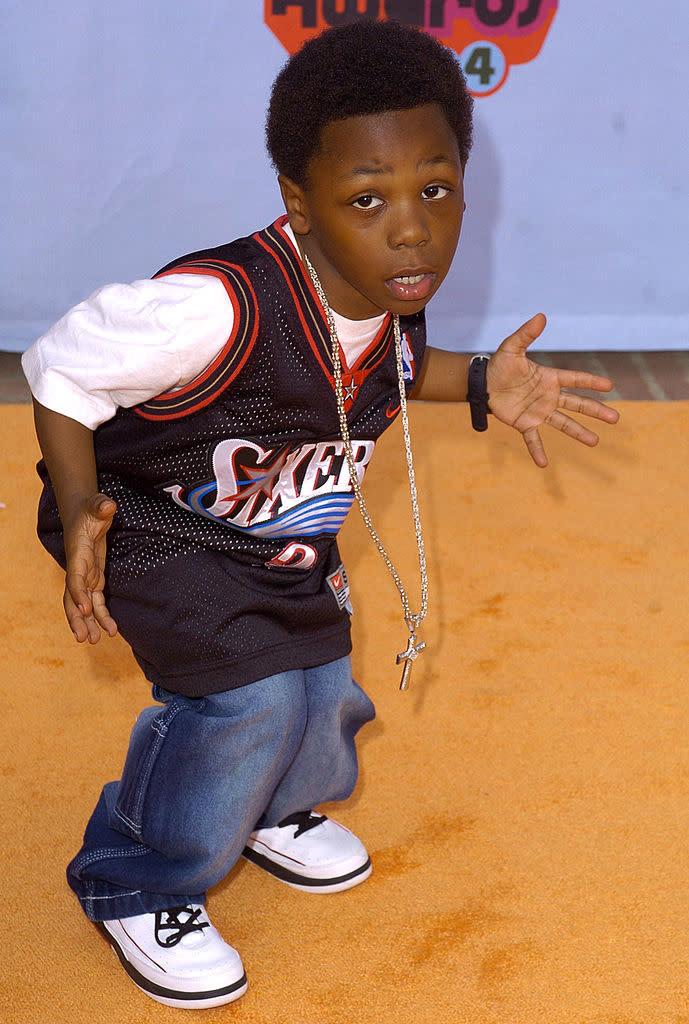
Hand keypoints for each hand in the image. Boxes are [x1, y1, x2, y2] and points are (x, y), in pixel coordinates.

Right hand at [63, 493, 117, 642]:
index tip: (86, 608)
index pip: (75, 577)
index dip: (78, 592)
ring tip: (96, 641)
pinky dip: (101, 615)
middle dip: (77, 618)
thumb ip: (101, 505)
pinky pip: (96, 601)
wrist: (85, 513)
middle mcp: (78, 568)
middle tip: (84, 638)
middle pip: (72, 598)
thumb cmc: (91, 509)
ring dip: (88, 623)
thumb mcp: (97, 505)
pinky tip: (110, 630)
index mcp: (77, 554)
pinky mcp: (94, 578)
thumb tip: (108, 505)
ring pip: (82, 604)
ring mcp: (85, 575)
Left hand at [486, 314, 619, 466]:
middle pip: (577, 404)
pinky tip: (544, 464)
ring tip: (595, 441)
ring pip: (563, 423)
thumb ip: (526, 334)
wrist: (483, 384)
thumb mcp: (512, 348)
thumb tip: (541, 316)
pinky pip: (533, 439)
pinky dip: (537, 451)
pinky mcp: (525, 424)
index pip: (575, 379)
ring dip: (578, 433)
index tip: (609, 386)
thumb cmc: (499, 365)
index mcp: (549, 378)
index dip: (591, 382)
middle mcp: (548, 397)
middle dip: (596, 411)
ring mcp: (539, 412)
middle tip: (615, 418)